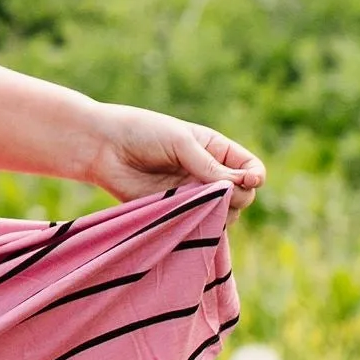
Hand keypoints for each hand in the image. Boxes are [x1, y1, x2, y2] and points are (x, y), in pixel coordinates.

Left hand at [88, 103, 265, 216]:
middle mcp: (209, 175)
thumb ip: (210, 166)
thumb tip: (240, 187)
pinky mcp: (175, 212)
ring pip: (225, 215)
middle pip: (243, 196)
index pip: (251, 168)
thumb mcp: (180, 142)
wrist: (103, 148)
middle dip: (238, 196)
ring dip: (218, 213)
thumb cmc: (142, 133)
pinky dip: (200, 225)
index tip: (249, 180)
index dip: (255, 177)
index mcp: (216, 150)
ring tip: (197, 202)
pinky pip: (198, 225)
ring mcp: (193, 195)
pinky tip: (190, 217)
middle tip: (215, 192)